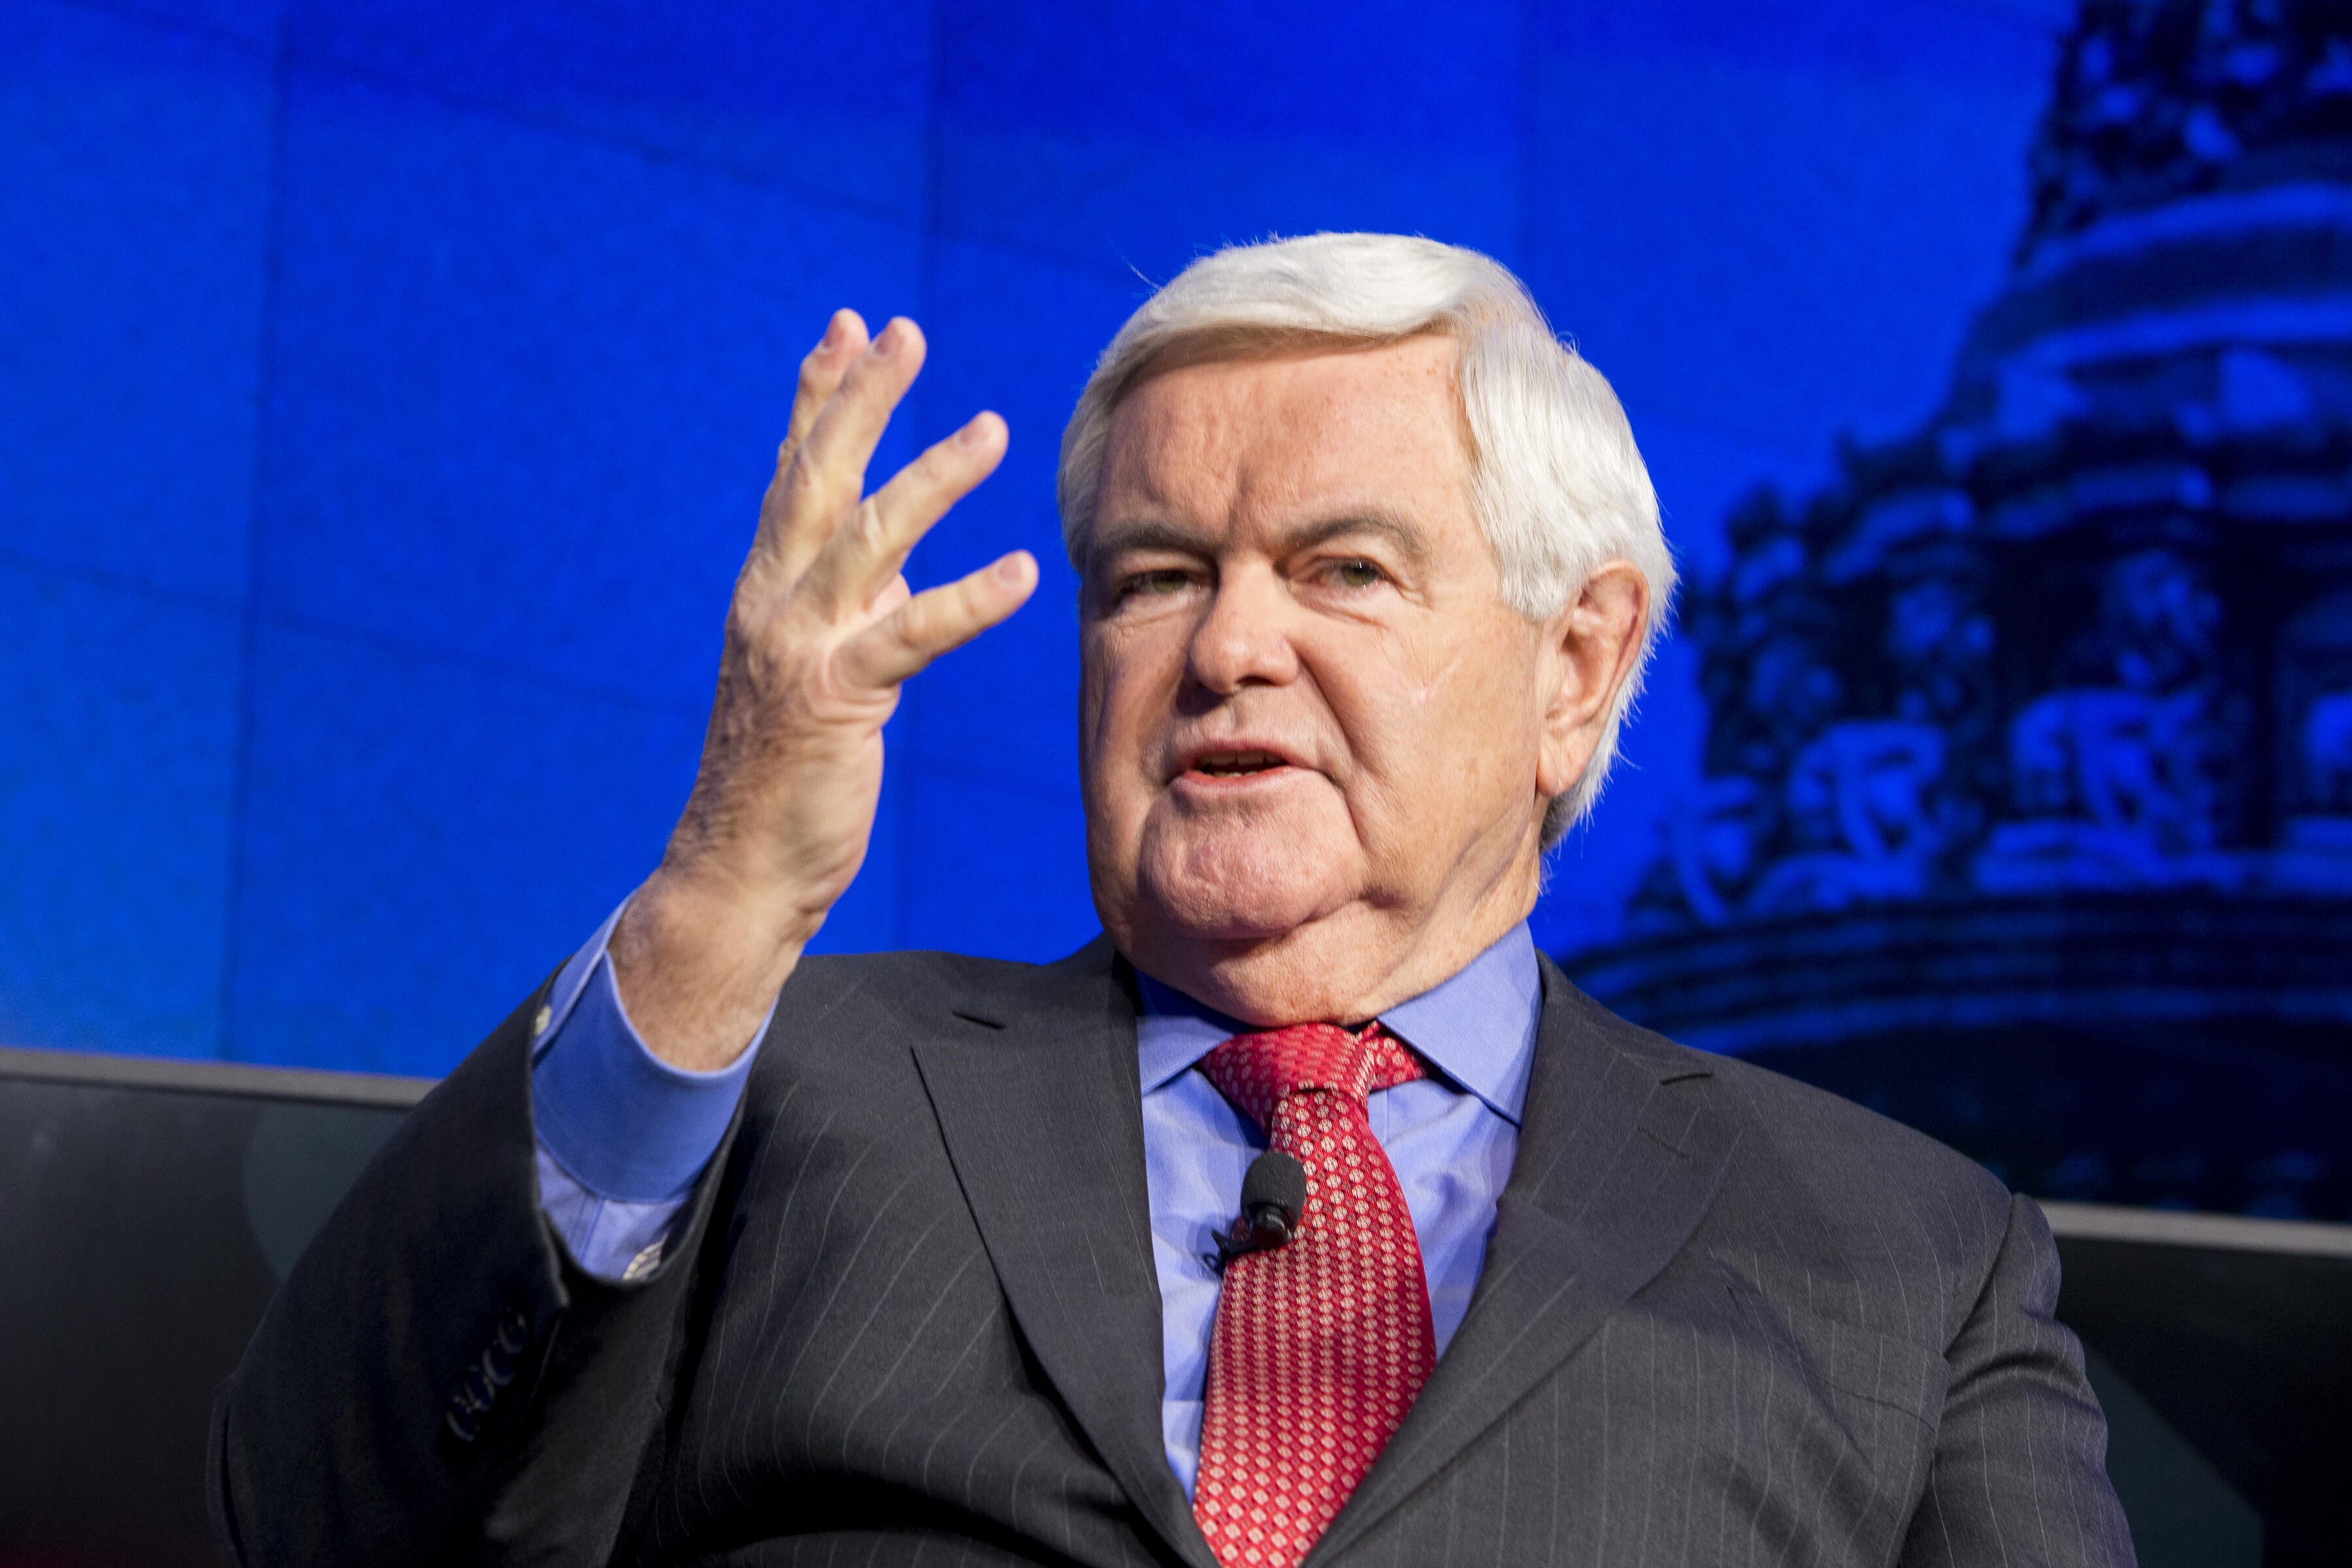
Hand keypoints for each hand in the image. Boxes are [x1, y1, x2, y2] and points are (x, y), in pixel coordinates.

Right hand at [611, 311, 1034, 1068]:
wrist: (737, 871)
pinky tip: (1019, 573)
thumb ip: (848, 607)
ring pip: (866, 539)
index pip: (795, 474)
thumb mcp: (818, 671)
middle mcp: (772, 603)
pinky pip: (910, 636)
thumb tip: (890, 558)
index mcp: (768, 590)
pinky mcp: (835, 701)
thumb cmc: (785, 776)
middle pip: (818, 478)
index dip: (820, 396)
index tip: (850, 328)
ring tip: (992, 428)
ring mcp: (798, 648)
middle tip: (904, 330)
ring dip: (931, 477)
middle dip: (861, 399)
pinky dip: (966, 601)